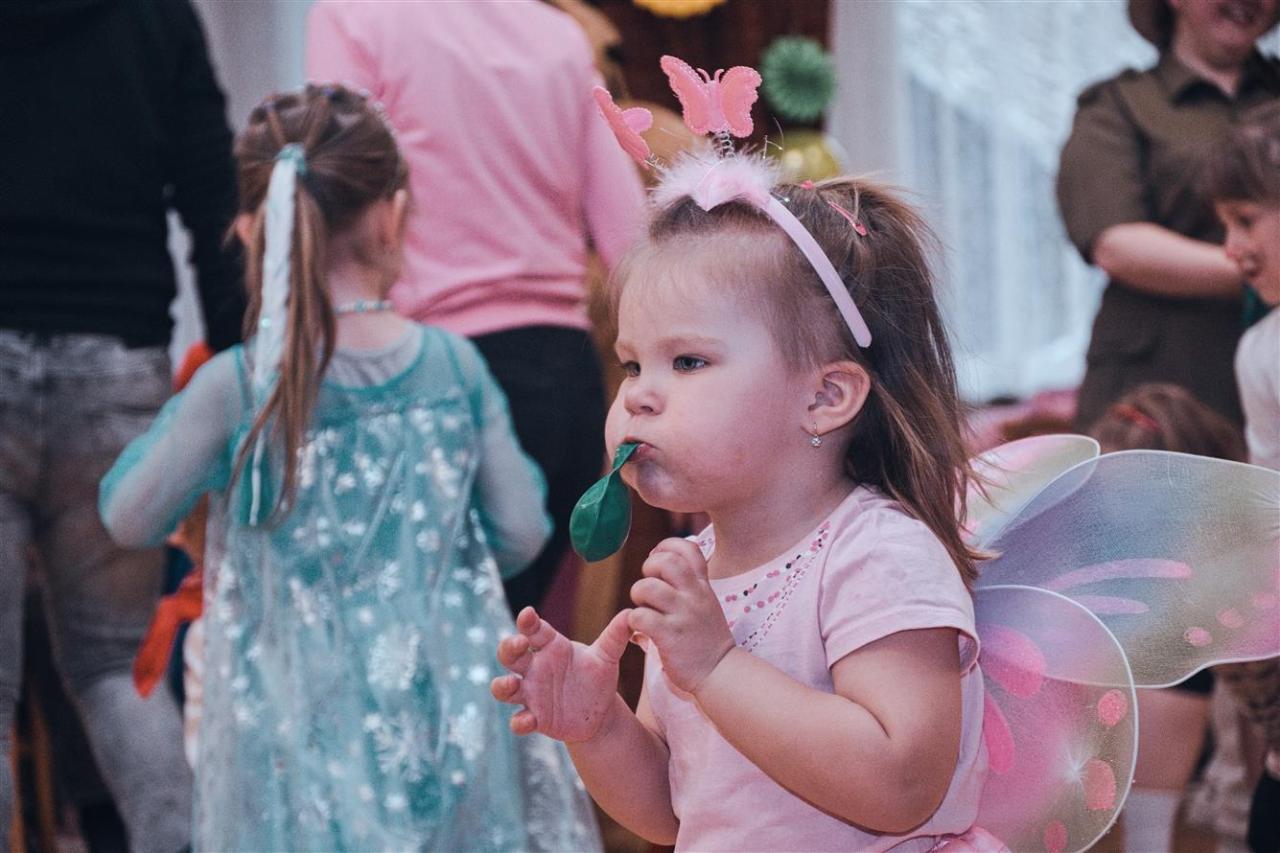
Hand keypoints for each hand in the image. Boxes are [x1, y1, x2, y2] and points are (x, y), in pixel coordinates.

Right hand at [491, 606, 630, 742]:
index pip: (534, 630)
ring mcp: (531, 693)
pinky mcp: (534, 718)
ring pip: (504, 687)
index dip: (528, 621)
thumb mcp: (606, 657)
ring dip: (502, 685)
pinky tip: (529, 721)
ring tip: (512, 683)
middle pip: (510, 654)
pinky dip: (520, 721)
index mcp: (550, 647)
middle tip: (518, 643)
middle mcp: (535, 668)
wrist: (599, 714)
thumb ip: (615, 637)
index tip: (528, 614)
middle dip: (509, 648)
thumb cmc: (596, 678)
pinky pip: (518, 721)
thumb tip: (630, 614)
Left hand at [629, 538, 734, 694]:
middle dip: (648, 569)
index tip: (657, 559)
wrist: (720, 672)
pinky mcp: (670, 635)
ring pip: (647, 587)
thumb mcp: (705, 602)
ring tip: (643, 609)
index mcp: (702, 585)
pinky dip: (633, 621)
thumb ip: (688, 584)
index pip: (688, 548)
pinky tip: (639, 630)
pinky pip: (640, 616)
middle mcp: (694, 595)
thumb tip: (657, 562)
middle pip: (666, 562)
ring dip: (638, 596)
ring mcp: (683, 615)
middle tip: (648, 588)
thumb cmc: (705, 638)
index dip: (666, 547)